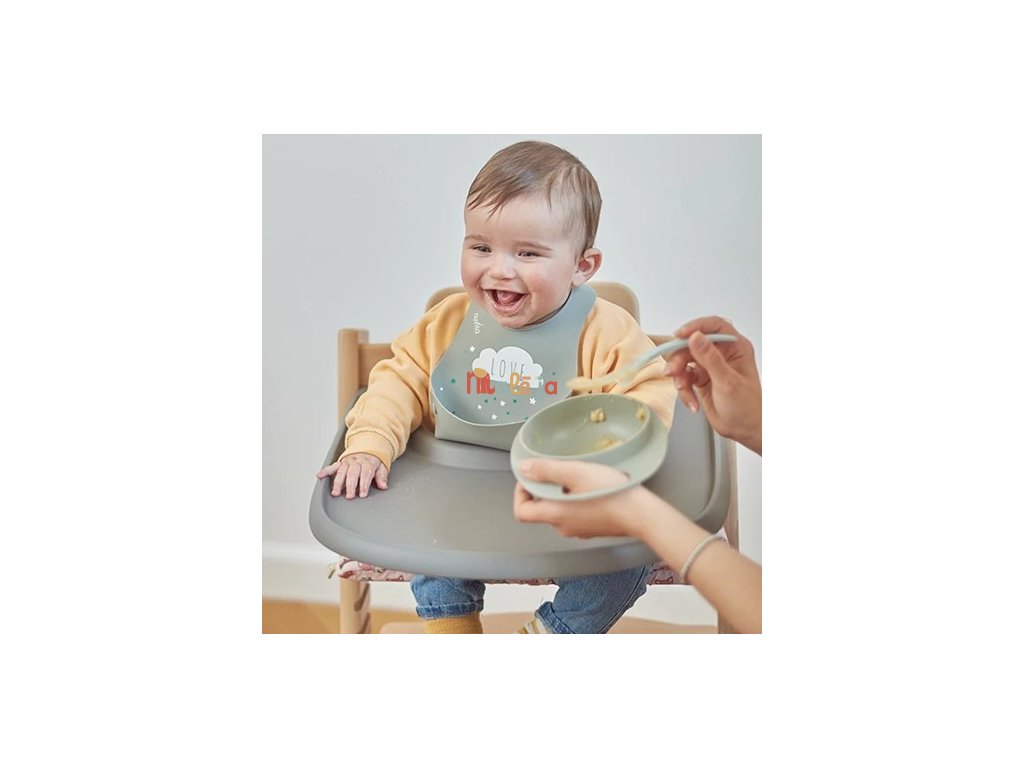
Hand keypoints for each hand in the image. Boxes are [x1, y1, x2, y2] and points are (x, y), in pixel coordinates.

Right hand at [316, 453, 388, 498]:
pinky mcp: (340, 463)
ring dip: (338, 483)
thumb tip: (383, 486)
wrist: (367, 448)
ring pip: (342, 472)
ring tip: (335, 493)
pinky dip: (325, 471)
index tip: (362, 494)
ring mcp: (347, 462)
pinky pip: (332, 466)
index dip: (364, 485)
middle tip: (349, 496)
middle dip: (350, 486)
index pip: (365, 474)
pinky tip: (319, 476)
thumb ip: (382, 476)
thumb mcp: (382, 467)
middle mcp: (357, 462)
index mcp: (368, 462)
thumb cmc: (373, 462)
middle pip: (353, 474)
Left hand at [513, 459, 648, 538]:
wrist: (641, 514)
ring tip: (577, 477)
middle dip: (543, 490)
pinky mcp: (593, 529)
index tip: (530, 479)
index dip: (520, 494)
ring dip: (562, 494)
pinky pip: (576, 514)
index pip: (521, 512)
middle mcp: (563, 527)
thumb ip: (546, 470)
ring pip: (559, 511)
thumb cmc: (609, 493)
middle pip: (540, 510)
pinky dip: (576, 501)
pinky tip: (592, 488)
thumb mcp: (575, 472)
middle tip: (557, 472)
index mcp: (554, 515)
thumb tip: (524, 469)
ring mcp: (579, 530)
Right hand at [664, 316, 761, 454]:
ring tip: (684, 389)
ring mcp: (711, 366)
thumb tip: (695, 337)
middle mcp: (722, 354)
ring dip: (679, 376)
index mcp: (735, 347)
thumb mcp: (727, 381)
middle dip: (680, 358)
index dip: (695, 327)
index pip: (714, 326)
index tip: (680, 336)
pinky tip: (692, 401)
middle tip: (674, 371)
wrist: (746, 431)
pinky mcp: (701, 379)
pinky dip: (684, 390)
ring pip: (684, 361)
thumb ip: (710, 358)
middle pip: (692, 344)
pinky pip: (684, 378)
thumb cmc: (748, 408)